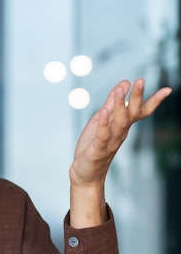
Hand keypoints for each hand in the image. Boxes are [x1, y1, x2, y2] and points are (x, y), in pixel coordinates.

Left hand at [69, 78, 171, 227]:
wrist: (86, 173)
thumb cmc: (94, 145)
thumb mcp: (102, 120)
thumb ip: (112, 103)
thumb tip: (124, 83)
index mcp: (123, 126)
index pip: (141, 112)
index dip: (153, 101)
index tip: (168, 89)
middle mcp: (120, 134)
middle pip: (132, 114)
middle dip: (137, 97)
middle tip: (141, 80)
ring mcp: (111, 142)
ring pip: (119, 123)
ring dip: (119, 106)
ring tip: (120, 90)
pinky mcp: (98, 150)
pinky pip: (103, 136)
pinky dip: (103, 124)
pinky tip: (103, 112)